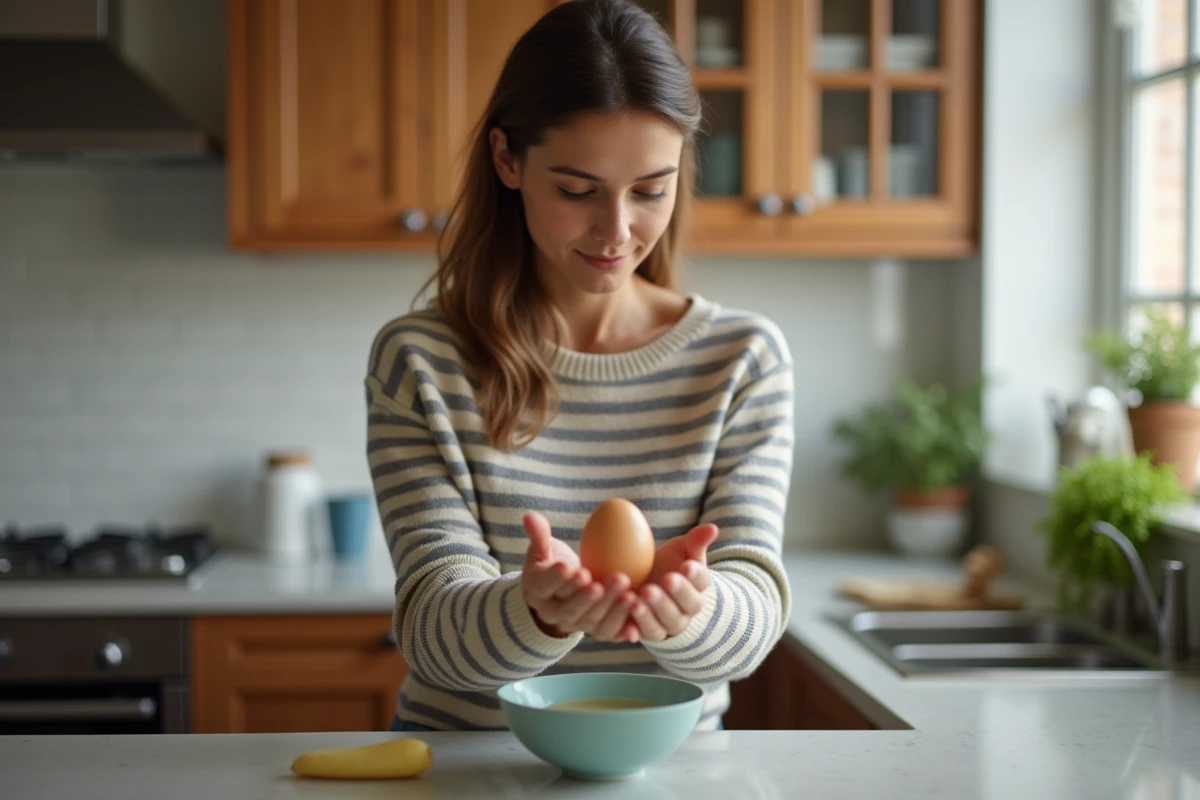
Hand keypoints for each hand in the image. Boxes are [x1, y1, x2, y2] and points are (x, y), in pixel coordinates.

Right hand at [521, 512, 639, 642]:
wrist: (562, 591)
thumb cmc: (553, 563)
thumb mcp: (543, 549)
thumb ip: (539, 534)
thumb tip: (529, 516)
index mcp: (537, 591)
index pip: (544, 586)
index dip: (556, 579)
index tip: (569, 567)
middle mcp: (554, 613)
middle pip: (569, 609)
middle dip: (585, 597)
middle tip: (598, 584)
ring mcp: (575, 624)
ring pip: (591, 621)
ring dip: (610, 609)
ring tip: (628, 594)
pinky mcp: (595, 630)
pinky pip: (609, 632)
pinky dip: (623, 627)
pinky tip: (637, 617)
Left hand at [629, 524, 718, 641]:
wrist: (650, 585)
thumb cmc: (668, 564)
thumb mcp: (681, 550)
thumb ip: (695, 541)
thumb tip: (713, 528)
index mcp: (698, 586)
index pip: (702, 582)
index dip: (696, 575)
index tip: (686, 565)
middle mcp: (687, 609)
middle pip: (687, 605)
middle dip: (676, 593)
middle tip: (664, 580)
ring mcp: (669, 623)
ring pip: (666, 622)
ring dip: (653, 612)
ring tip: (638, 597)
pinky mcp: (650, 632)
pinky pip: (646, 634)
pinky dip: (637, 629)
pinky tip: (627, 622)